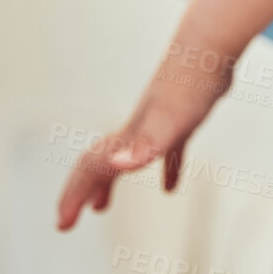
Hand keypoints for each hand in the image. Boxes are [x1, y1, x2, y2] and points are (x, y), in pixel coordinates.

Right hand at [55, 40, 235, 229]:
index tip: (62, 225)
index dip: (74, 196)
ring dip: (111, 183)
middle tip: (66, 223)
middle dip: (80, 194)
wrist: (210, 48)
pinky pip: (167, 151)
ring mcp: (158, 124)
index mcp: (130, 135)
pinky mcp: (182, 120)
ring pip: (125, 159)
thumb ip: (146, 145)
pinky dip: (165, 169)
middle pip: (98, 165)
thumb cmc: (191, 85)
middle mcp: (137, 130)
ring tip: (103, 207)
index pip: (91, 169)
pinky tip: (169, 187)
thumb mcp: (171, 122)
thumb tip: (118, 166)